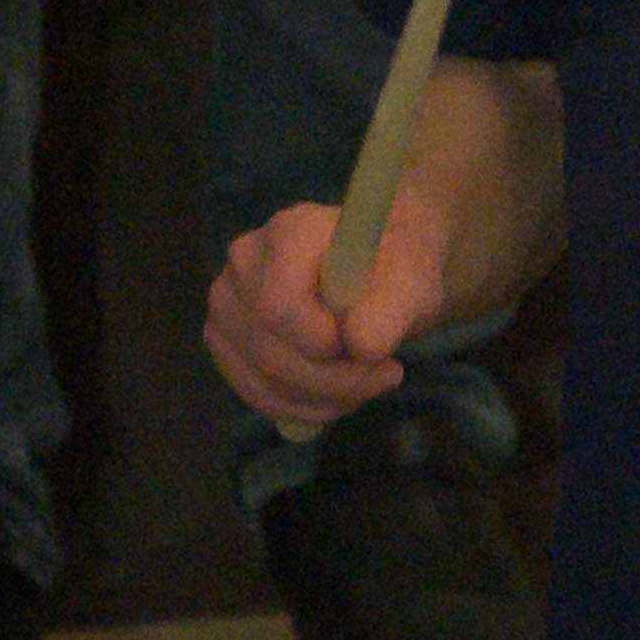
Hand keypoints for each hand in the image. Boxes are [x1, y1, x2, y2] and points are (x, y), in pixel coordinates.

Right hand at [204, 193, 444, 435]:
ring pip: (262, 379)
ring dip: (322, 399)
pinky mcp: (226, 338)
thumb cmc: (395, 269)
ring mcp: (228, 302)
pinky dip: (301, 406)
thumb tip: (362, 347)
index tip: (373, 350)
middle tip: (386, 376)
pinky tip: (336, 393)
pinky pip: (255, 392)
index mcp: (290, 232)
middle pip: (269, 350)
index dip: (321, 343)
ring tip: (365, 383)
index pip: (278, 305)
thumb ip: (391, 308)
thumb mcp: (413, 280)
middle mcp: (245, 261)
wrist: (380, 273)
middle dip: (335, 383)